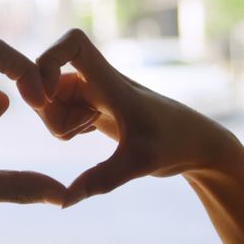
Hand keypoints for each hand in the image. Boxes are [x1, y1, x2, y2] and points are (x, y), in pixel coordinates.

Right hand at [32, 29, 240, 207]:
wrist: (197, 145)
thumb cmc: (175, 144)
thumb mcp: (140, 163)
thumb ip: (101, 180)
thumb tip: (65, 201)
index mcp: (110, 80)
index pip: (73, 42)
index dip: (49, 58)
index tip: (47, 94)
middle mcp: (97, 81)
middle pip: (47, 82)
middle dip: (49, 112)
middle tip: (78, 132)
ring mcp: (93, 94)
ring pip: (50, 103)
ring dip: (57, 123)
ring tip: (86, 133)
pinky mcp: (93, 109)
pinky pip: (60, 115)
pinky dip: (64, 128)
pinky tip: (88, 133)